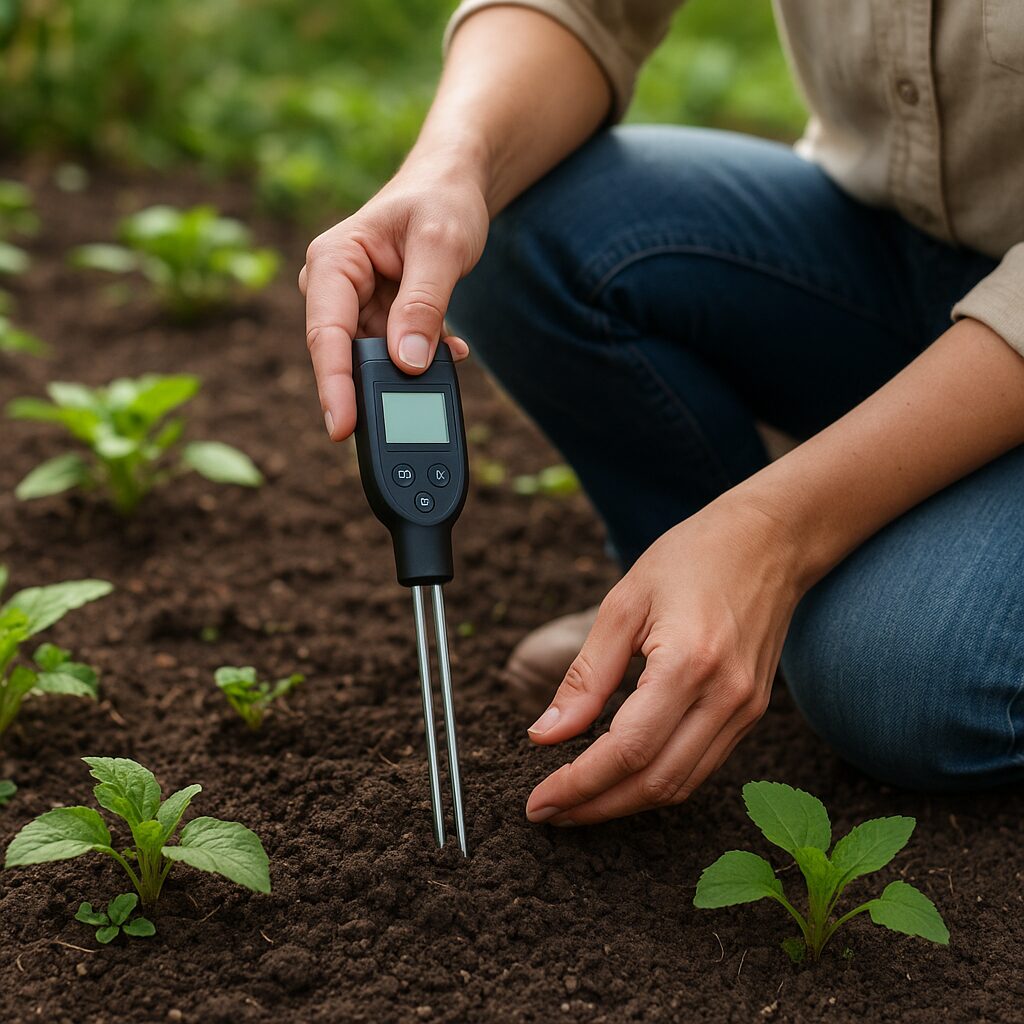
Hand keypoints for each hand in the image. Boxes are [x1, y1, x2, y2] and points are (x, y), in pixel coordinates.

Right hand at [298, 158, 488, 439]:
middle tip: (406, 420)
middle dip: (374, 388)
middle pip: (343, 355)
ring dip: (408, 372)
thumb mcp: (441, 247)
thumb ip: (424, 305)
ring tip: (446, 362)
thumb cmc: (442, 200)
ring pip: (373, 361)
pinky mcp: (378, 319)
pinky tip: (451, 352)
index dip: (333, 385)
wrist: (455, 184)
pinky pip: (395, 354)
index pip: (325, 334)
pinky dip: (423, 359)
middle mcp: (335, 288)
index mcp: (333, 262)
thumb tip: (408, 362)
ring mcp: (356, 307)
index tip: (342, 426)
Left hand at [524, 495, 804, 824]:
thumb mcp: (623, 603)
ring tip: (576, 802)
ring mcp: (746, 709)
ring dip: (625, 803)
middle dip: (596, 807)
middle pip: (656, 782)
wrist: (769, 540)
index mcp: (689, 663)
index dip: (579, 785)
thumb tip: (545, 735)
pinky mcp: (751, 712)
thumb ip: (586, 676)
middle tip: (549, 812)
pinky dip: (657, 782)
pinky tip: (620, 776)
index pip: (628, 750)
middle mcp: (726, 697)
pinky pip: (701, 765)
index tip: (538, 803)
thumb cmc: (691, 558)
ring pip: (681, 784)